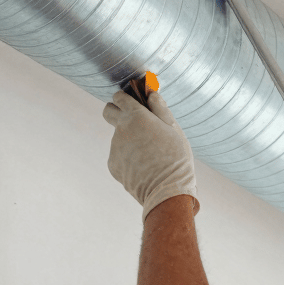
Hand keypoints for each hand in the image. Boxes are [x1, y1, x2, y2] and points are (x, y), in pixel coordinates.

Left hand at [103, 91, 198, 220]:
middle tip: (134, 121)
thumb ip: (160, 108)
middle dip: (116, 111)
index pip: (120, 97)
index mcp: (136, 116)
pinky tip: (144, 167)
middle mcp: (121, 129)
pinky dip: (129, 158)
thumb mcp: (173, 129)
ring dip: (130, 140)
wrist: (166, 191)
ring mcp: (114, 148)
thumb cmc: (175, 158)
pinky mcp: (113, 165)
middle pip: (107, 111)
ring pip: (119, 138)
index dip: (126, 97)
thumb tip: (151, 93)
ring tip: (150, 155)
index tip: (133, 102)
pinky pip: (119, 156)